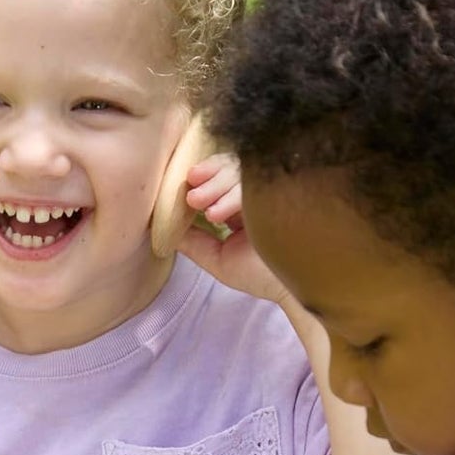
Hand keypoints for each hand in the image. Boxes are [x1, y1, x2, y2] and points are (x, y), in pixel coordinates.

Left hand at [177, 155, 288, 308]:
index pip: (223, 175)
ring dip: (218, 186)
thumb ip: (191, 241)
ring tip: (203, 208)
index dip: (205, 174)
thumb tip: (162, 226)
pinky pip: (258, 180)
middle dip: (209, 178)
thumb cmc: (259, 274)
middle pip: (233, 166)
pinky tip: (220, 214)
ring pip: (244, 170)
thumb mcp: (216, 257)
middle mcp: (260, 191)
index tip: (188, 181)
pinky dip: (235, 194)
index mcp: (243, 202)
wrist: (292, 288)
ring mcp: (275, 188)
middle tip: (193, 197)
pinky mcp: (288, 190)